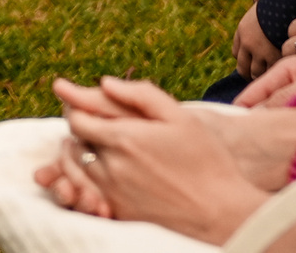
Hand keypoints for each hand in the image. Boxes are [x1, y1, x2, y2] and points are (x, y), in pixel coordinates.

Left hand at [46, 77, 272, 243]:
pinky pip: (89, 191)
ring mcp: (113, 193)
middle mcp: (111, 166)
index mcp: (124, 138)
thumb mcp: (179, 117)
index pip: (77, 118)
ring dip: (81, 153)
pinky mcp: (118, 212)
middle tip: (91, 121)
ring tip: (98, 144)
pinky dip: (90, 178)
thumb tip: (105, 82)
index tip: (79, 101)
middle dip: (79, 129)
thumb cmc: (206, 160)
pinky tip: (109, 170)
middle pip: (74, 141)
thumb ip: (140, 95)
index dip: (76, 106)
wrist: (221, 212)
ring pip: (78, 167)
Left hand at [232, 4, 279, 78]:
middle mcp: (247, 42)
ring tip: (274, 80)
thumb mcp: (264, 11)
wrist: (291, 0)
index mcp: (243, 30)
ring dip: (263, 78)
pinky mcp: (275, 56)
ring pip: (256, 74)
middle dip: (250, 74)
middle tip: (261, 80)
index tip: (253, 63)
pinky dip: (276, 75)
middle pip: (243, 68)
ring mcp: (260, 51)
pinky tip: (284, 73)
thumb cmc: (283, 4)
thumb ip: (261, 25)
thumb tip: (260, 29)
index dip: (245, 60)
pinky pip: (271, 73)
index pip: (236, 53)